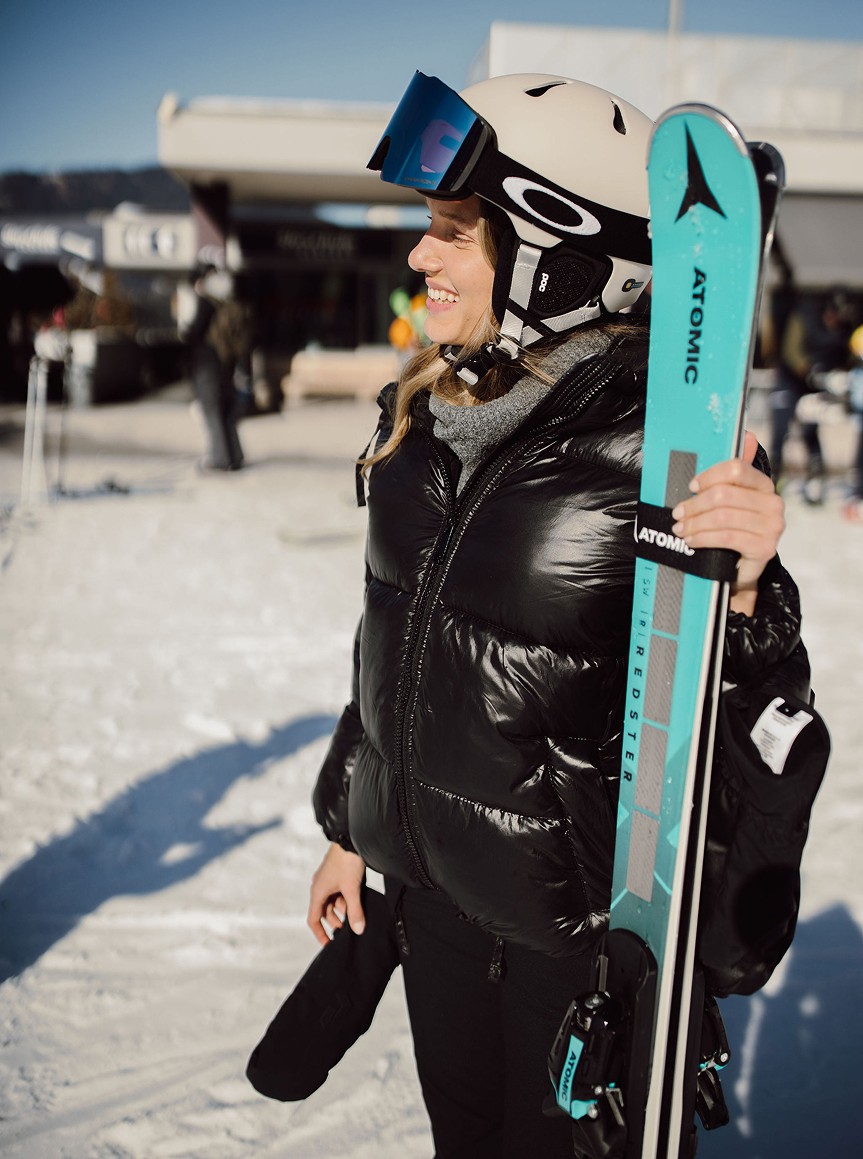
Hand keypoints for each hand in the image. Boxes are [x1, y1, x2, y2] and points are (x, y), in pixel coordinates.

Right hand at [307, 843, 366, 946]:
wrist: (351, 838)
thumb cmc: (347, 860)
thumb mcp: (352, 889)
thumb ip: (355, 911)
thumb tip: (358, 929)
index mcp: (317, 891)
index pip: (314, 919)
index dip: (320, 933)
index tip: (328, 944)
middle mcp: (320, 886)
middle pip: (324, 911)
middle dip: (335, 922)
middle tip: (348, 930)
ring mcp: (328, 880)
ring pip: (332, 902)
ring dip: (342, 910)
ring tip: (355, 916)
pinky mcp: (336, 874)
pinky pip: (338, 892)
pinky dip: (346, 899)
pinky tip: (356, 902)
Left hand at [670, 431, 785, 616]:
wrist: (742, 567)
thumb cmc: (733, 529)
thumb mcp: (730, 501)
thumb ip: (731, 475)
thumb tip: (747, 436)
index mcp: (764, 486)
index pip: (736, 469)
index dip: (709, 476)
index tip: (692, 486)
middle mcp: (773, 504)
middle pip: (724, 495)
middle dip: (695, 504)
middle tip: (678, 513)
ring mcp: (772, 527)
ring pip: (722, 517)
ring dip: (694, 523)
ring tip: (680, 528)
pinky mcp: (765, 548)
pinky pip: (726, 537)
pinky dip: (702, 538)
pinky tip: (691, 541)